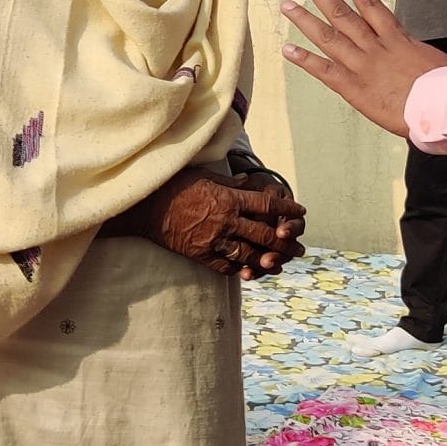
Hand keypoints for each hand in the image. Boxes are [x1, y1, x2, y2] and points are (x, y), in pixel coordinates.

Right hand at [141, 173, 307, 278]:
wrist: (146, 208)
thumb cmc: (174, 186)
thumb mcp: (204, 176)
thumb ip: (229, 183)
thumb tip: (248, 181)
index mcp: (228, 199)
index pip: (267, 204)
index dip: (287, 208)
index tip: (300, 210)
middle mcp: (225, 221)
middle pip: (264, 234)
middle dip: (285, 241)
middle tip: (299, 247)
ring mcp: (213, 240)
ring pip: (249, 254)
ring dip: (268, 260)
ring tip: (280, 265)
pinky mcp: (201, 254)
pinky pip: (227, 266)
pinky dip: (240, 269)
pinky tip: (249, 270)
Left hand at [229, 171, 307, 272]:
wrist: (240, 195)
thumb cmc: (249, 187)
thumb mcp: (257, 185)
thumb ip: (258, 193)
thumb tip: (247, 185)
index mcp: (288, 211)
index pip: (296, 222)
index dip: (291, 228)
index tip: (281, 232)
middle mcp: (285, 230)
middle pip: (289, 246)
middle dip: (279, 253)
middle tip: (268, 259)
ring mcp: (274, 243)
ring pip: (277, 259)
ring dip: (268, 265)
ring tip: (258, 268)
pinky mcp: (260, 254)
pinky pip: (262, 266)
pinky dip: (255, 271)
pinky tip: (246, 275)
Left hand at [279, 0, 446, 134]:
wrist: (441, 104)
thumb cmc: (445, 86)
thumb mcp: (434, 59)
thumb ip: (417, 52)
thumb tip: (415, 52)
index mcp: (397, 38)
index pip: (373, 6)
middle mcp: (375, 46)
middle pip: (343, 13)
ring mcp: (362, 65)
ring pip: (329, 36)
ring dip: (305, 20)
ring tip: (287, 4)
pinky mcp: (354, 87)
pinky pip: (325, 70)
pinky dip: (306, 60)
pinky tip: (288, 49)